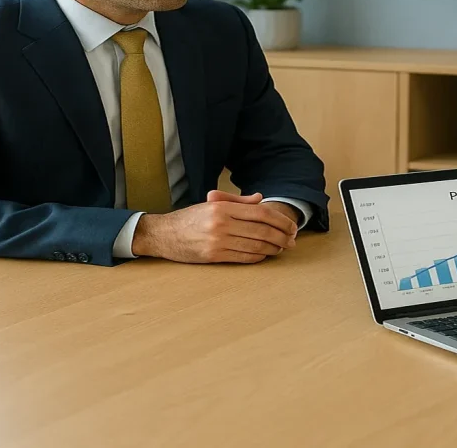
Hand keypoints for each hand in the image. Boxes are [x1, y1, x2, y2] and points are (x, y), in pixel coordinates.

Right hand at [131, 191, 298, 263]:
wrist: (163, 234)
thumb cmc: (190, 218)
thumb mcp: (211, 203)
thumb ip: (237, 201)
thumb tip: (260, 198)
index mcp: (222, 208)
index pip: (260, 212)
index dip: (280, 220)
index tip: (291, 226)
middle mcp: (221, 224)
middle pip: (262, 230)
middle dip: (282, 236)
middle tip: (292, 240)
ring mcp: (217, 241)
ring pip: (255, 246)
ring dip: (273, 248)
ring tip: (282, 247)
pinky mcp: (213, 256)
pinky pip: (244, 258)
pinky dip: (259, 257)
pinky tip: (266, 254)